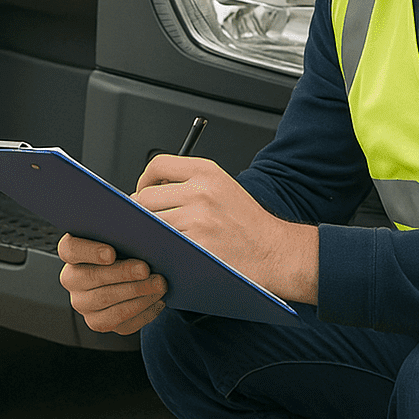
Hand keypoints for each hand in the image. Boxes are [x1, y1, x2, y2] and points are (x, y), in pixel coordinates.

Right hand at [57, 233, 166, 334]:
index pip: (70, 249)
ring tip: (159, 285)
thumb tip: (145, 223)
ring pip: (105, 302)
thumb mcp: (126, 233)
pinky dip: (142, 311)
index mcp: (73, 251)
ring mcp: (84, 304)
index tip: (111, 253)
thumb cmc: (129, 246)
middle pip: (90, 278)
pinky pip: (119, 321)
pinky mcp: (99, 322)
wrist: (135, 273)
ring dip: (136, 293)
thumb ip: (126, 227)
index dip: (89, 251)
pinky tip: (158, 299)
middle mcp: (72, 279)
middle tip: (146, 270)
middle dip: (122, 274)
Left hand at [134, 155, 317, 304]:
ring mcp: (199, 219)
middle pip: (146, 197)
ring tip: (161, 240)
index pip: (158, 164)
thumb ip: (188, 183)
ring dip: (149, 234)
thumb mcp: (222, 187)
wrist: (276, 251)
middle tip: (148, 223)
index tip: (142, 191)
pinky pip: (162, 246)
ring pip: (151, 224)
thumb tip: (145, 191)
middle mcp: (202, 191)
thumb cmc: (248, 223)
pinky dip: (160, 251)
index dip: (144, 179)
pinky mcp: (197, 246)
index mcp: (207, 172)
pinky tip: (169, 253)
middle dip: (142, 212)